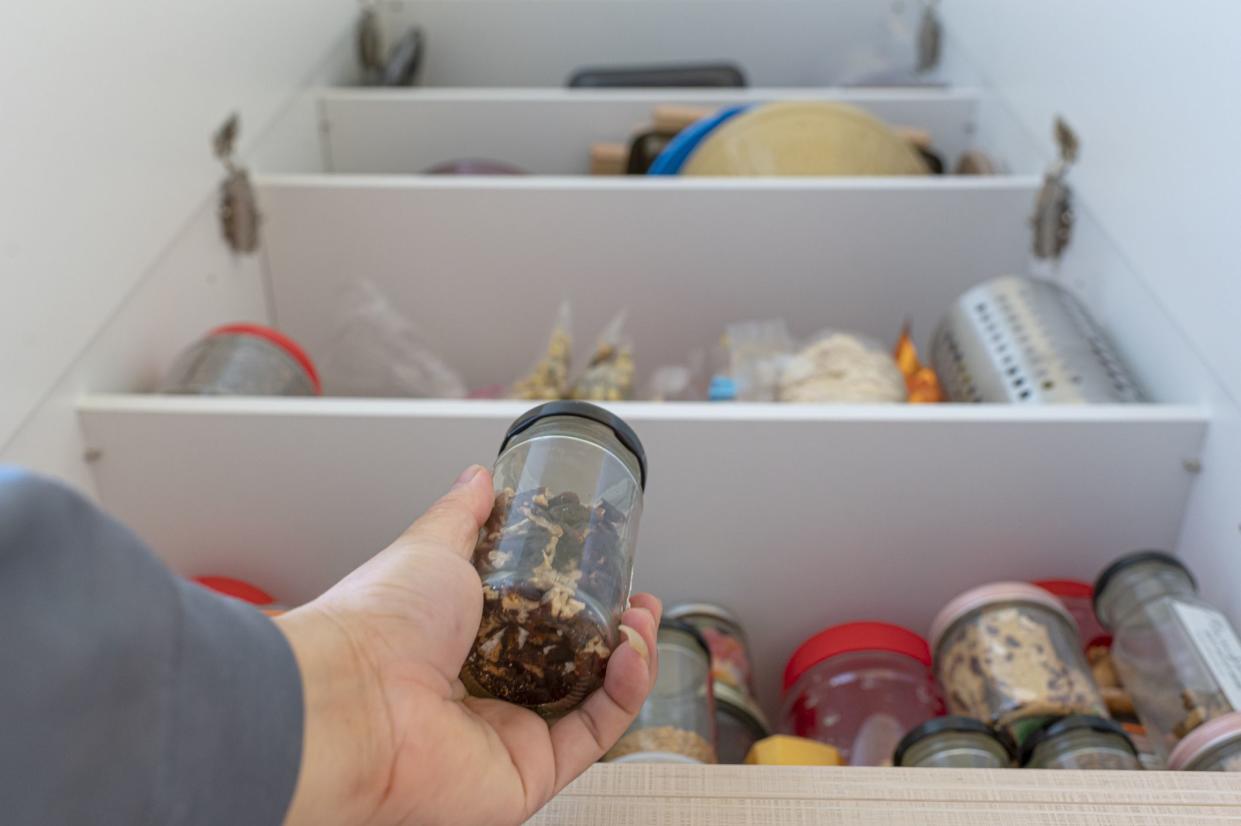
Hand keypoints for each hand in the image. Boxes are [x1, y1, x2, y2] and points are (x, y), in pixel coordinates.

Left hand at [275, 465, 661, 825]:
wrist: (352, 697)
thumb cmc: (377, 625)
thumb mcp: (432, 547)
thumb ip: (464, 515)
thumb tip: (480, 477)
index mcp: (464, 643)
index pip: (540, 625)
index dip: (582, 600)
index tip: (613, 574)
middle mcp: (486, 694)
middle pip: (574, 665)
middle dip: (617, 631)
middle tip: (639, 603)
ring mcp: (508, 736)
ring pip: (592, 702)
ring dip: (630, 660)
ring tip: (642, 620)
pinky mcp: (529, 773)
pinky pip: (592, 736)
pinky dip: (623, 695)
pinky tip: (632, 652)